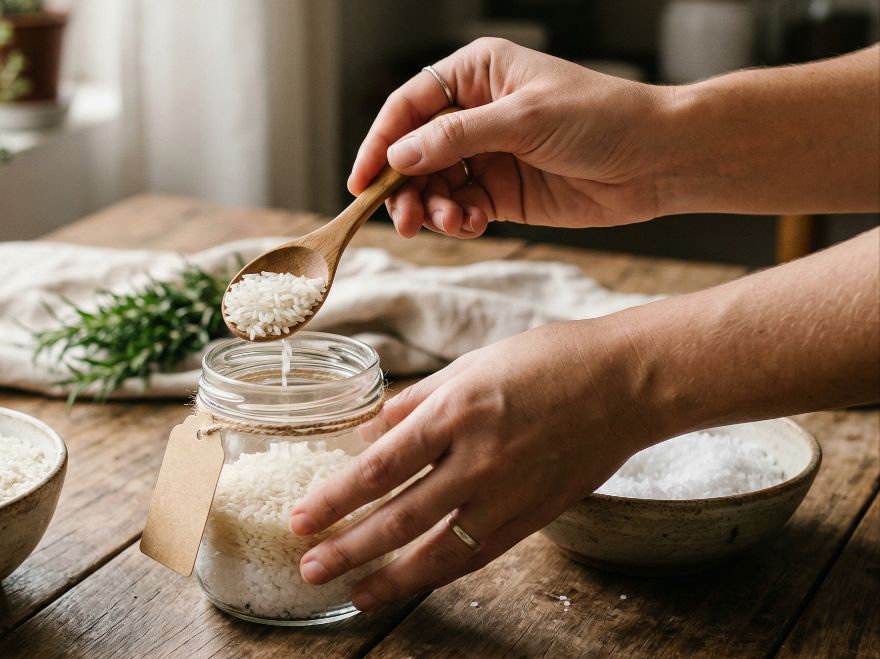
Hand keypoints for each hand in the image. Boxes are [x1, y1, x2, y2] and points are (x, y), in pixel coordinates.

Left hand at [288, 319, 658, 610]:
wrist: (627, 382)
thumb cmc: (547, 361)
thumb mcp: (469, 366)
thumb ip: (415, 404)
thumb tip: (368, 434)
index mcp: (456, 412)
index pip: (381, 466)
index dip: (337, 498)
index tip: (301, 518)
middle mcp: (480, 458)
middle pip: (400, 516)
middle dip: (350, 547)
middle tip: (311, 567)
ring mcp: (510, 493)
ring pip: (439, 550)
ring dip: (389, 576)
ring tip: (352, 594)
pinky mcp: (534, 516)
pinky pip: (478, 554)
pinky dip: (439, 573)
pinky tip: (409, 584)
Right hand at [351, 38, 673, 238]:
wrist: (658, 160)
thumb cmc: (603, 118)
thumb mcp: (523, 119)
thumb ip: (455, 138)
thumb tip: (397, 157)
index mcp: (476, 74)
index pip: (409, 106)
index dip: (379, 143)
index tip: (361, 182)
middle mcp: (474, 112)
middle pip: (412, 152)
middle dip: (403, 187)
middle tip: (402, 219)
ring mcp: (486, 154)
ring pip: (432, 185)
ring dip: (431, 208)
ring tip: (447, 223)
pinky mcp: (501, 192)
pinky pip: (459, 208)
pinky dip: (456, 221)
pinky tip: (471, 225)